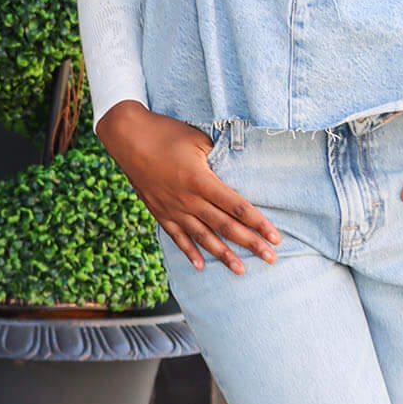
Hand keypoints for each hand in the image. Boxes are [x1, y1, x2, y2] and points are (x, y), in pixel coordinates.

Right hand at [94, 101, 281, 275]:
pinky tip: (201, 266)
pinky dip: (189, 252)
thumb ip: (219, 158)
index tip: (275, 236)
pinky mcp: (159, 212)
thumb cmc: (166, 133)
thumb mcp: (199, 139)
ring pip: (203, 237)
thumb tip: (238, 170)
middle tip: (271, 259)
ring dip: (223, 255)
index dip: (258, 223)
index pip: (237, 207)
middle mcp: (188, 200)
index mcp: (201, 180)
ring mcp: (172, 209)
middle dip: (250, 244)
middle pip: (225, 227)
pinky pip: (177, 237)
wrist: (127, 137)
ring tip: (241, 270)